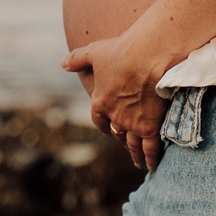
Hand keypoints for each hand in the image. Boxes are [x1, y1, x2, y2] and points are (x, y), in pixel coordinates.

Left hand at [63, 34, 168, 172]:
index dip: (105, 126)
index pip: (99, 120)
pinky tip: (153, 165)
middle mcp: (114, 116)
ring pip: (134, 145)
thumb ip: (78, 59)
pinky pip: (150, 147)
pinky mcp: (149, 126)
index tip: (109, 131)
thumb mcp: (94, 51)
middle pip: (117, 133)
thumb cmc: (121, 50)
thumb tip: (63, 63)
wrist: (147, 55)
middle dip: (122, 139)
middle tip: (128, 146)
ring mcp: (132, 124)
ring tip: (140, 163)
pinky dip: (151, 157)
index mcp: (99, 102)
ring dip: (136, 155)